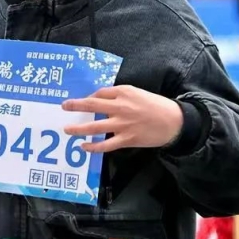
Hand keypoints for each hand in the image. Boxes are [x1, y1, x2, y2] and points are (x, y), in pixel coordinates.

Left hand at [62, 85, 183, 151]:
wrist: (175, 121)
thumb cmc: (156, 106)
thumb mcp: (138, 94)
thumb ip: (119, 97)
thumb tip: (100, 102)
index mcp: (124, 92)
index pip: (99, 94)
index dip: (88, 98)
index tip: (81, 102)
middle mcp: (121, 106)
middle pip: (92, 105)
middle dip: (75, 106)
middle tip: (63, 106)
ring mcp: (122, 124)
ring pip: (94, 127)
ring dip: (77, 129)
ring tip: (67, 129)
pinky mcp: (126, 138)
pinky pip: (105, 144)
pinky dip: (92, 146)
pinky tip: (83, 146)